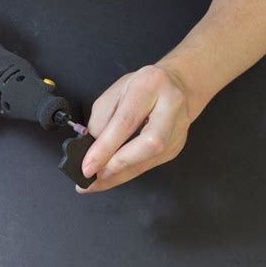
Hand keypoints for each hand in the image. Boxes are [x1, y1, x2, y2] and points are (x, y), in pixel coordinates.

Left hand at [78, 65, 192, 192]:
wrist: (177, 84)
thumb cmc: (142, 86)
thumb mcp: (114, 92)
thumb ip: (101, 120)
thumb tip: (92, 151)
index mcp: (149, 86)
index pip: (126, 122)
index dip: (105, 147)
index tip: (87, 166)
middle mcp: (170, 106)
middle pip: (150, 144)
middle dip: (118, 165)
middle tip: (94, 177)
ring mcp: (178, 128)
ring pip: (151, 160)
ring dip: (121, 175)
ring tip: (97, 182)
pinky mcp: (177, 146)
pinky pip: (150, 165)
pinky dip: (128, 173)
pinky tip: (113, 176)